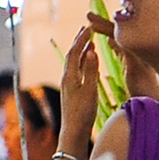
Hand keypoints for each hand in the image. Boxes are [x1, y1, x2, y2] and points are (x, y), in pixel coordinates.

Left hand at [55, 11, 112, 145]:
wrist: (73, 132)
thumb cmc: (82, 113)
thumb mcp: (90, 90)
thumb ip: (91, 70)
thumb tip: (91, 51)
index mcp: (70, 76)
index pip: (75, 52)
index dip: (82, 39)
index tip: (89, 27)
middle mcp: (67, 78)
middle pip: (72, 55)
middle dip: (79, 41)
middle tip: (87, 29)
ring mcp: (69, 85)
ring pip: (74, 63)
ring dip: (81, 51)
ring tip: (89, 42)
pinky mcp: (73, 92)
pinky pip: (77, 71)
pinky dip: (83, 62)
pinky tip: (88, 64)